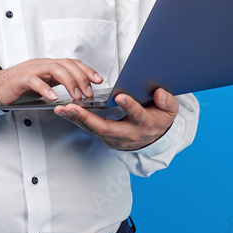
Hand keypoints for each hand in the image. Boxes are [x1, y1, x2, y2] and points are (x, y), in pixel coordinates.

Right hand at [0, 58, 103, 105]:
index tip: (99, 80)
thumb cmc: (20, 86)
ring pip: (54, 69)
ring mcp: (32, 70)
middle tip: (89, 92)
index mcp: (49, 65)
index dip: (87, 70)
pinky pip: (35, 81)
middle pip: (66, 64)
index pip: (72, 62)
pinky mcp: (21, 79)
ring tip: (76, 96)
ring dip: (69, 82)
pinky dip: (46, 89)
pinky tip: (54, 97)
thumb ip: (58, 83)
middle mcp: (43, 64)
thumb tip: (79, 91)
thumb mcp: (44, 83)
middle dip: (81, 78)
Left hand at [54, 88, 178, 150]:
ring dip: (77, 119)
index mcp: (145, 124)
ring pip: (94, 129)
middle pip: (106, 127)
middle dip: (88, 118)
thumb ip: (167, 101)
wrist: (154, 139)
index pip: (138, 115)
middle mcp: (128, 134)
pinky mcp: (105, 137)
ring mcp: (115, 138)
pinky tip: (64, 111)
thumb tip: (160, 93)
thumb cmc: (159, 119)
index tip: (120, 96)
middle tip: (74, 107)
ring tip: (62, 108)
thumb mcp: (170, 110)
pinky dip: (76, 120)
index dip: (129, 106)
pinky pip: (89, 129)